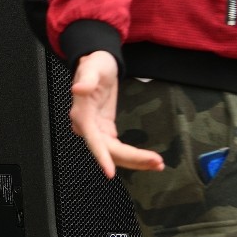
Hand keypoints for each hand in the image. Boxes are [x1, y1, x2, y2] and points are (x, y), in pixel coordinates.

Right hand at [69, 51, 164, 177]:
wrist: (99, 65)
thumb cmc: (95, 64)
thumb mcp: (92, 67)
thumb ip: (87, 78)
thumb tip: (78, 89)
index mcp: (82, 113)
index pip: (91, 138)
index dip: (100, 155)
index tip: (109, 172)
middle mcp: (87, 126)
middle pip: (108, 150)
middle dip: (132, 158)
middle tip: (156, 161)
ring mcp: (96, 130)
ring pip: (115, 153)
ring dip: (135, 161)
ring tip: (157, 163)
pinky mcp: (105, 130)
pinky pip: (118, 148)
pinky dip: (133, 156)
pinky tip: (148, 159)